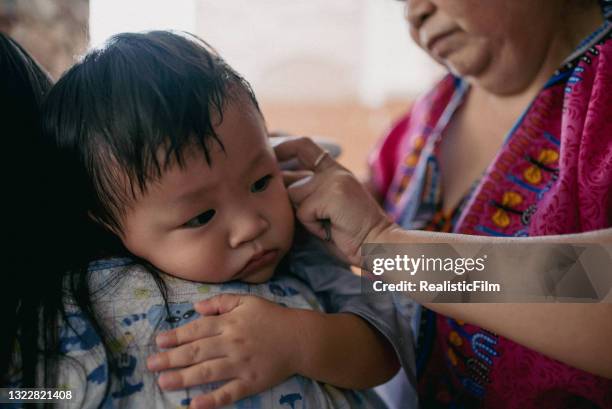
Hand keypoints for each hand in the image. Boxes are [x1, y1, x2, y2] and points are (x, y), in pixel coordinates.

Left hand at [146, 294, 298, 408]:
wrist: (300, 338)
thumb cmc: (272, 317)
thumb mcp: (247, 301)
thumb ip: (221, 302)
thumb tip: (197, 307)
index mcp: (230, 323)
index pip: (197, 330)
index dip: (176, 336)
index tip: (159, 342)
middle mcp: (231, 343)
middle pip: (196, 351)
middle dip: (171, 358)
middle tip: (151, 365)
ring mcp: (240, 365)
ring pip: (207, 372)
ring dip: (184, 378)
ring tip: (164, 382)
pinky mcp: (250, 383)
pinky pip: (228, 393)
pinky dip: (212, 400)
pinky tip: (195, 405)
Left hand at [274, 137, 394, 265]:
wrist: (378, 246)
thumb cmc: (349, 234)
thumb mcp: (324, 209)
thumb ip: (304, 194)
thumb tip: (274, 184)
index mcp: (334, 171)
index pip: (304, 147)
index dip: (283, 146)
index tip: (268, 151)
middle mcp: (334, 171)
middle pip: (291, 180)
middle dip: (288, 200)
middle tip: (312, 218)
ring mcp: (333, 180)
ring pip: (294, 196)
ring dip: (305, 217)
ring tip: (328, 225)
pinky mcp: (332, 193)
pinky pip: (303, 211)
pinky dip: (313, 226)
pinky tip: (332, 230)